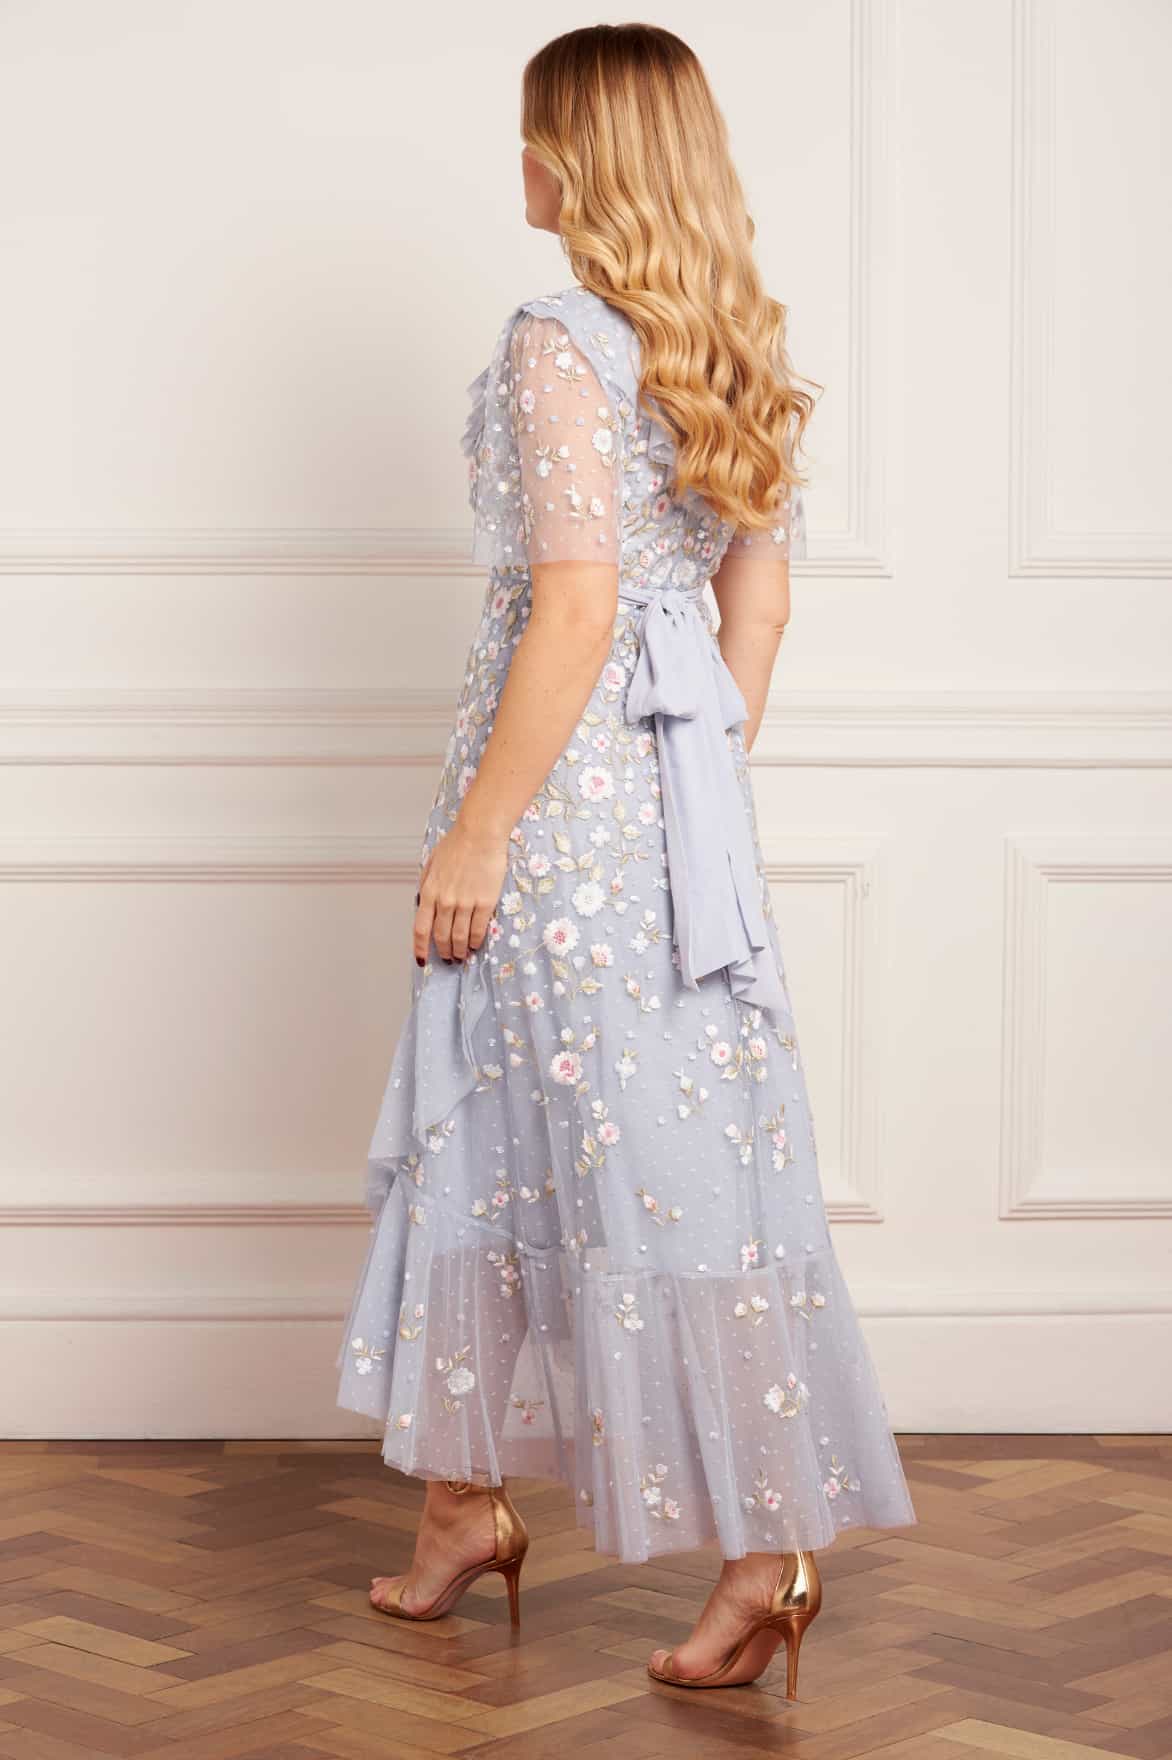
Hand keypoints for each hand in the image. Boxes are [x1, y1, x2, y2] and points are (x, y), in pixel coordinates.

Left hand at [415, 819, 509, 964]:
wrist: (480, 834)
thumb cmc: (457, 844)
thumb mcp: (431, 863)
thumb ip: (426, 884)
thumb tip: (424, 902)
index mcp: (429, 892)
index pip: (420, 929)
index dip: (420, 948)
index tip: (423, 959)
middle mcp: (444, 901)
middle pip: (441, 937)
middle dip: (443, 952)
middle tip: (448, 958)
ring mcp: (464, 903)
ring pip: (459, 938)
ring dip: (459, 951)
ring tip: (462, 955)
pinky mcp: (484, 902)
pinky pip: (477, 930)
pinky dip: (474, 941)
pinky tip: (475, 945)